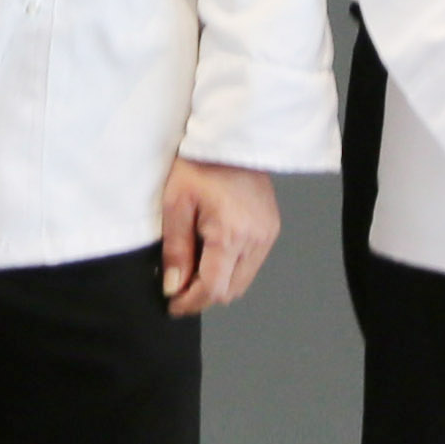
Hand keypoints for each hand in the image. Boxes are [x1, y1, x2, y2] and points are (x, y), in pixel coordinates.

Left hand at [157, 159, 280, 317]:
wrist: (231, 138)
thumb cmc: (201, 164)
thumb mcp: (176, 204)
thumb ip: (176, 250)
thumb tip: (174, 286)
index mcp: (231, 233)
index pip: (213, 288)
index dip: (190, 303)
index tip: (173, 305)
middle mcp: (255, 239)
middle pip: (230, 291)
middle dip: (203, 295)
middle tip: (179, 286)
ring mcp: (267, 235)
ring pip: (242, 281)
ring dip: (218, 282)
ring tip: (195, 266)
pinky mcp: (271, 229)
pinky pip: (251, 263)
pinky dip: (232, 267)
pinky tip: (213, 252)